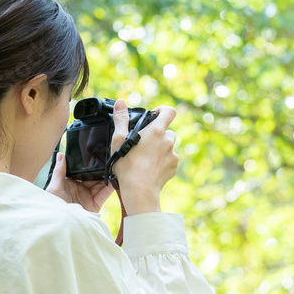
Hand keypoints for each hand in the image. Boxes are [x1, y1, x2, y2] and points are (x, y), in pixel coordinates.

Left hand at [45, 152, 114, 212]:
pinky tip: (114, 179)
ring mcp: (88, 197)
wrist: (60, 224)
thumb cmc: (53, 206)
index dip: (88, 164)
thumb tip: (60, 154)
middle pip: (93, 176)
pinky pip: (104, 194)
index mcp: (70, 183)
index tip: (95, 155)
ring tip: (113, 166)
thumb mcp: (54, 187)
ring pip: (100, 184)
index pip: (81, 171)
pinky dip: (110, 187)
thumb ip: (59, 171)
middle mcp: (80, 189)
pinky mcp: (95, 204)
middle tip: (107, 159)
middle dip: (100, 169)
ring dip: (107, 176)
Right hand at [110, 99, 178, 214]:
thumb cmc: (127, 166)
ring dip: (161, 148)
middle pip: (168, 131)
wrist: (139, 191)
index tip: (154, 116)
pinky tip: (150, 168)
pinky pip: (169, 160)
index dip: (163, 111)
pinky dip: (162, 161)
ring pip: (169, 146)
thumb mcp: (119, 140)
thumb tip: (120, 103)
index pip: (170, 111)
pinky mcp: (173, 167)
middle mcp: (168, 141)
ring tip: (146, 157)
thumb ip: (121, 119)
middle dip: (158, 134)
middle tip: (144, 143)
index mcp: (156, 131)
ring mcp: (173, 155)